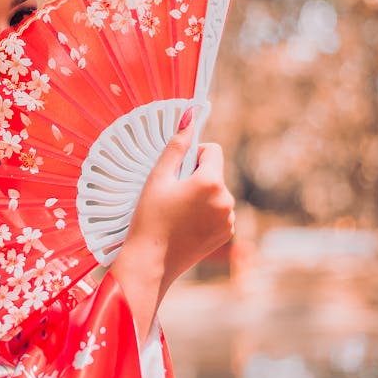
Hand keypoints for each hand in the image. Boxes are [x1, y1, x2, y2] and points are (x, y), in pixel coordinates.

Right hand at [111, 111, 234, 318]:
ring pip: (216, 192)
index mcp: (211, 182)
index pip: (212, 150)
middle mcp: (226, 199)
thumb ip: (177, 145)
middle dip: (196, 177)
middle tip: (171, 194)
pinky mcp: (226, 234)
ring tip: (177, 212)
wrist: (151, 261)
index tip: (176, 171)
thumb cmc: (149, 217)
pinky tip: (185, 225)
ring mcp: (228, 219)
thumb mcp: (158, 178)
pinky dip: (206, 213)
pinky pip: (219, 212)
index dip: (193, 155)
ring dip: (201, 195)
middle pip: (214, 173)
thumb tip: (191, 115)